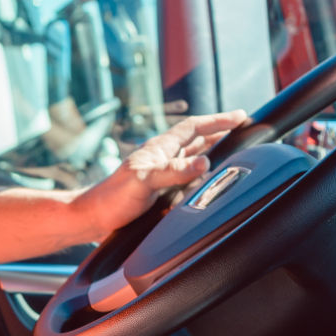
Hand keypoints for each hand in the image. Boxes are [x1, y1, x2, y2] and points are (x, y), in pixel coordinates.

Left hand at [75, 111, 248, 235]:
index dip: (218, 120)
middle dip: (220, 132)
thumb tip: (204, 161)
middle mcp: (162, 158)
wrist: (93, 219)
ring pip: (193, 155)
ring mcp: (161, 173)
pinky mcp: (160, 190)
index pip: (194, 127)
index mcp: (159, 149)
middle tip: (242, 128)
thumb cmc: (113, 198)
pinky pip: (188, 176)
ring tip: (232, 146)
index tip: (240, 117)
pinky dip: (202, 173)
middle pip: (196, 138)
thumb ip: (173, 171)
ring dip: (212, 149)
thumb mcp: (144, 181)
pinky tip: (207, 179)